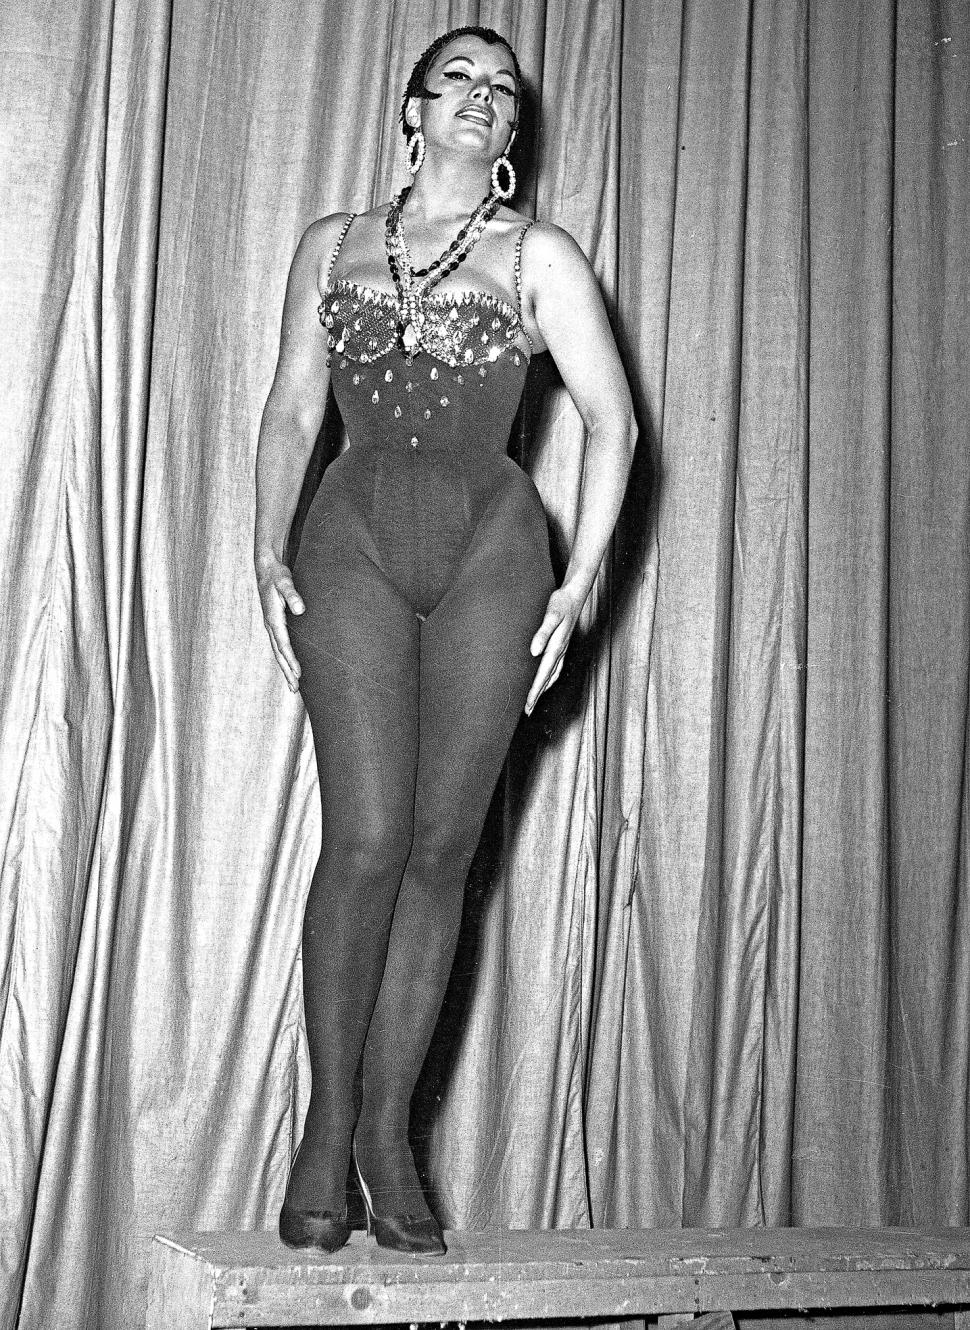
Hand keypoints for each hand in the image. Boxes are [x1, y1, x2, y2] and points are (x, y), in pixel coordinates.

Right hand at [256, 557, 304, 692]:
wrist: (266, 568)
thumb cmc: (277, 575)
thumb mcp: (285, 582)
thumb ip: (293, 595)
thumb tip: (301, 610)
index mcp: (273, 619)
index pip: (284, 644)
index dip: (291, 660)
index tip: (299, 674)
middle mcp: (270, 626)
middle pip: (279, 654)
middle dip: (287, 672)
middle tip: (295, 689)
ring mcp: (271, 626)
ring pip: (278, 652)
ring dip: (285, 669)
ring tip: (293, 686)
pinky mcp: (274, 624)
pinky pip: (279, 646)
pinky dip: (284, 659)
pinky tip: (290, 667)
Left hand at [525, 585, 585, 714]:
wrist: (575, 594)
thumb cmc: (561, 603)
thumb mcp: (551, 615)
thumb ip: (542, 633)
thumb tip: (534, 651)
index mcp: (557, 647)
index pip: (543, 674)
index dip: (535, 691)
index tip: (528, 705)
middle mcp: (560, 651)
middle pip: (548, 679)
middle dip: (537, 695)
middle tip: (527, 711)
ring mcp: (562, 649)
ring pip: (552, 675)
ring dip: (543, 689)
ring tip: (534, 701)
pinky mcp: (562, 645)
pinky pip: (555, 667)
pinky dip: (549, 678)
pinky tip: (545, 680)